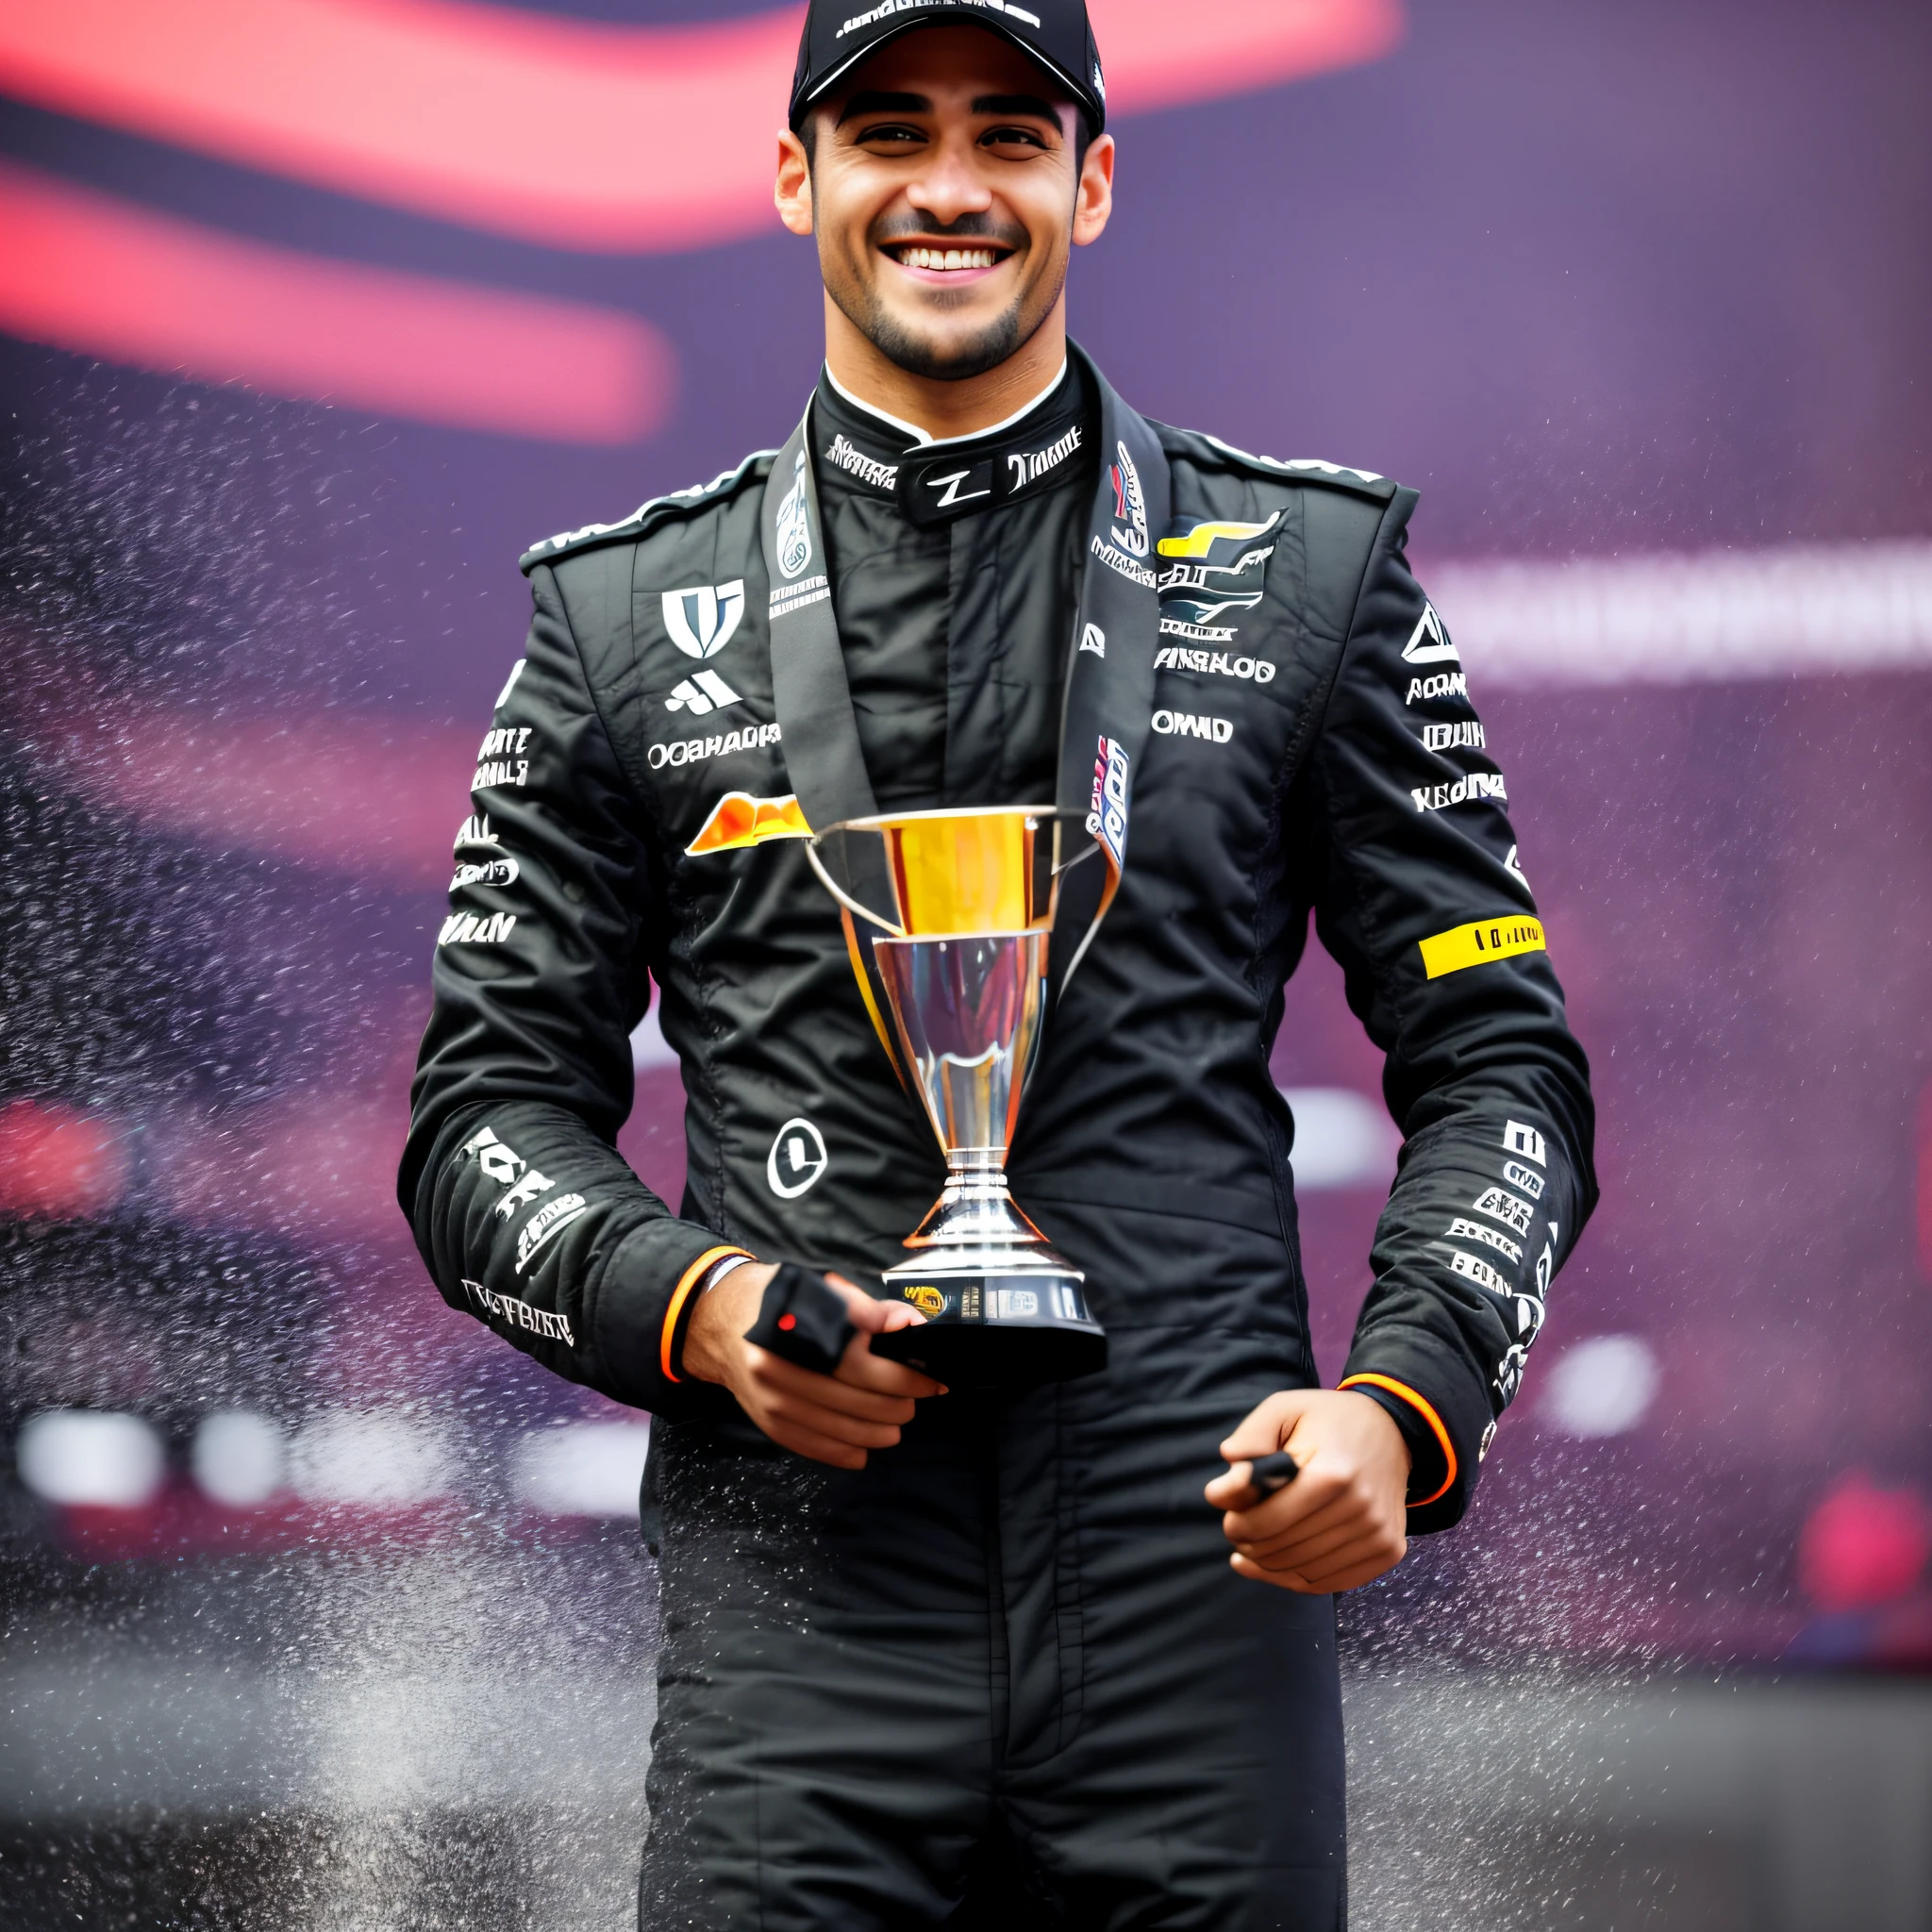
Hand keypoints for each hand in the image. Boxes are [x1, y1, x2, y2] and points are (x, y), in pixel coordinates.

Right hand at [683, 1264, 945, 1469]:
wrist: (715, 1322)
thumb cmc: (772, 1299)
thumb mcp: (815, 1288)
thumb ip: (864, 1308)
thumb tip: (908, 1324)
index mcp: (795, 1332)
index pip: (861, 1364)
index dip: (902, 1376)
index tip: (930, 1380)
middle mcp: (780, 1370)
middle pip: (853, 1402)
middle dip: (895, 1407)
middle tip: (915, 1402)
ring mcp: (770, 1401)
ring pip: (835, 1430)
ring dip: (875, 1433)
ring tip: (895, 1426)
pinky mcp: (765, 1421)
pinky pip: (810, 1446)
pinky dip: (841, 1452)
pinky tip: (863, 1450)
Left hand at [1203, 1389, 1411, 1593]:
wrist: (1393, 1431)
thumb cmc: (1328, 1420)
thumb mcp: (1284, 1409)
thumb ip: (1249, 1441)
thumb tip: (1219, 1492)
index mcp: (1332, 1474)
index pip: (1270, 1522)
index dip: (1239, 1527)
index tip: (1230, 1519)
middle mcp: (1360, 1509)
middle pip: (1285, 1550)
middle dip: (1251, 1545)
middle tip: (1240, 1533)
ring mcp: (1378, 1534)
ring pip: (1305, 1572)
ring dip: (1270, 1566)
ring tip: (1253, 1550)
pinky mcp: (1387, 1551)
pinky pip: (1331, 1583)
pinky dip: (1297, 1580)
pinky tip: (1276, 1567)